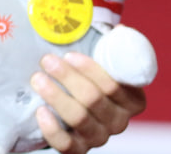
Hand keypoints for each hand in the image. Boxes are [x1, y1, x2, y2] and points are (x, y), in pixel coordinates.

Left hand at [30, 52, 145, 152]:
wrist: (75, 103)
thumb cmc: (91, 76)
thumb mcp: (104, 61)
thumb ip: (112, 47)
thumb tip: (120, 30)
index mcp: (133, 100)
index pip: (115, 86)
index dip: (92, 70)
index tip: (70, 54)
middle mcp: (119, 122)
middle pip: (94, 100)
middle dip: (67, 78)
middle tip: (46, 60)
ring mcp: (99, 137)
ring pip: (79, 119)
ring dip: (56, 96)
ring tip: (37, 79)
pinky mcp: (79, 149)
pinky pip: (67, 145)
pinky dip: (52, 129)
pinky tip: (40, 111)